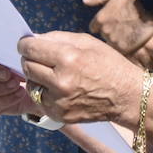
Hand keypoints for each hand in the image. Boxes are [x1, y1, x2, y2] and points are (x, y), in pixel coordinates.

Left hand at [18, 31, 145, 124]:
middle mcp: (61, 81)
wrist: (127, 96)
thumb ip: (58, 38)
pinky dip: (44, 92)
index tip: (28, 44)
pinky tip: (59, 88)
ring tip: (52, 73)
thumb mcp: (87, 42)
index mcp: (69, 58)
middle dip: (31, 58)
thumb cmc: (109, 65)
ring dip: (37, 76)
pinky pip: (39, 99)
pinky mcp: (59, 114)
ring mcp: (59, 101)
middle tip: (41, 57)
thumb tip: (34, 38)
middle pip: (26, 65)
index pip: (30, 48)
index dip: (26, 44)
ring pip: (31, 83)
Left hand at [84, 0, 152, 54]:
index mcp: (100, 19)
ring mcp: (115, 40)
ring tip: (129, 33)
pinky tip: (133, 40)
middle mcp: (105, 31)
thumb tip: (84, 1)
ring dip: (118, 41)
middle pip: (104, 37)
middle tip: (123, 28)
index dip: (102, 26)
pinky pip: (122, 52)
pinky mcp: (126, 48)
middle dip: (111, 33)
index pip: (94, 28)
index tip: (112, 23)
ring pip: (112, 45)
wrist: (150, 6)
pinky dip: (126, 47)